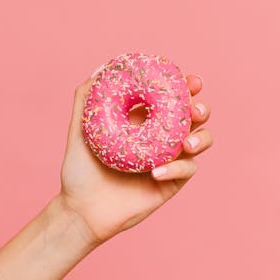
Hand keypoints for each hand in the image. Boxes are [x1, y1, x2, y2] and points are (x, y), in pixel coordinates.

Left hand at [58, 71, 212, 245]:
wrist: (81, 210)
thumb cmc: (79, 170)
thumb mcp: (79, 130)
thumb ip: (85, 99)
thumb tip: (101, 68)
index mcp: (144, 120)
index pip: (171, 98)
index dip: (186, 86)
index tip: (189, 80)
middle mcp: (161, 137)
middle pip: (194, 117)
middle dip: (201, 108)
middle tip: (194, 108)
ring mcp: (169, 159)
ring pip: (200, 142)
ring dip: (201, 138)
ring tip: (187, 143)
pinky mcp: (171, 183)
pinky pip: (187, 171)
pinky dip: (177, 168)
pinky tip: (157, 171)